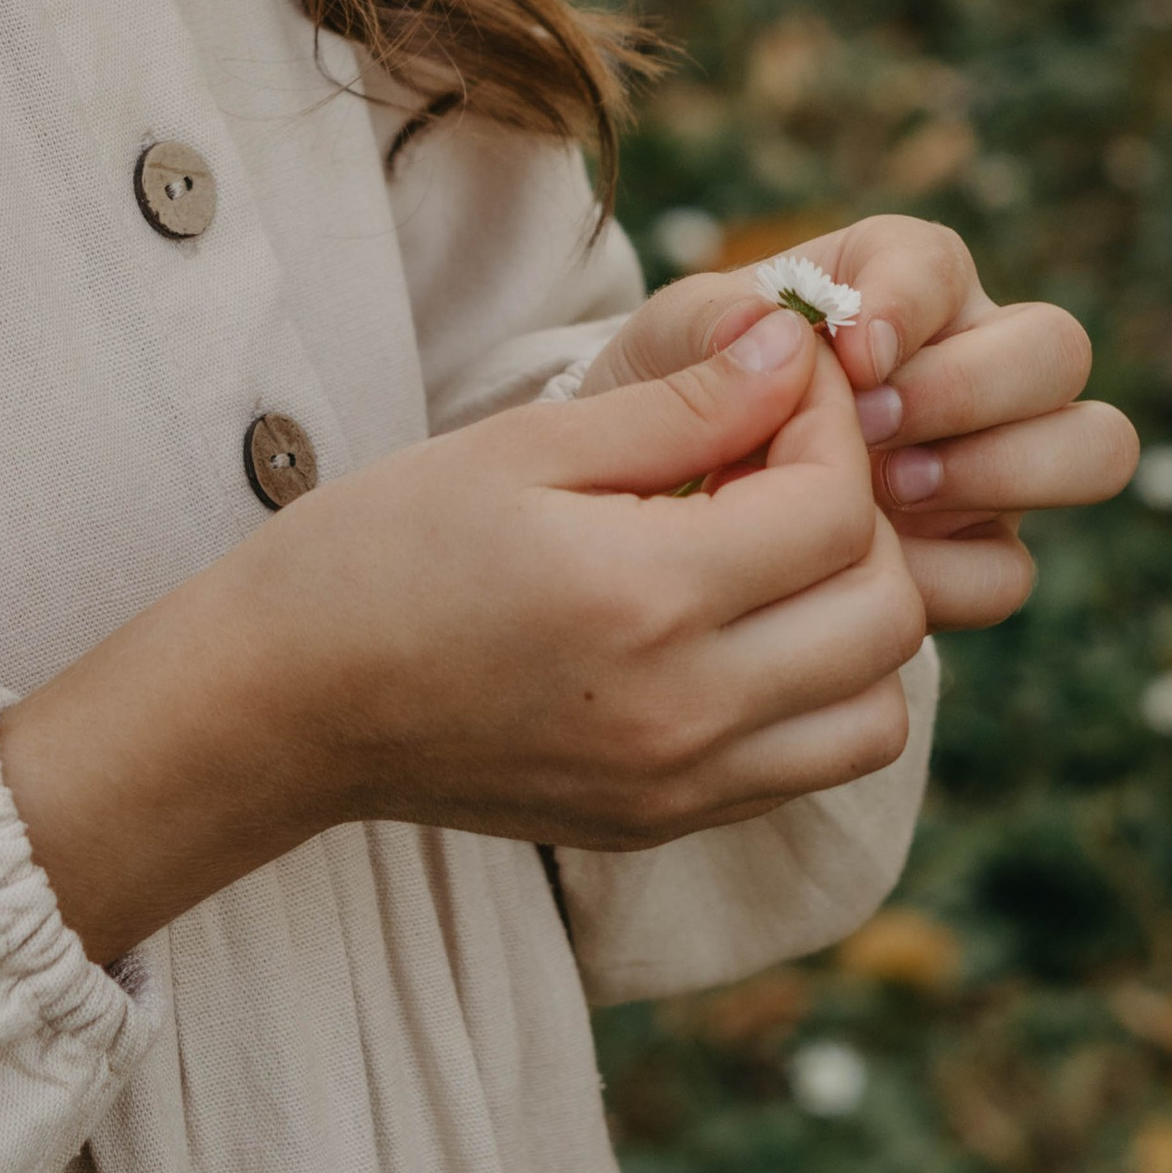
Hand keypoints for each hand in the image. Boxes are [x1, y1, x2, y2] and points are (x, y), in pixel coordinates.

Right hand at [0, 306, 926, 963]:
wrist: (284, 704)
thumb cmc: (382, 549)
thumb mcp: (521, 444)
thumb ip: (677, 406)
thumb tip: (795, 348)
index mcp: (647, 598)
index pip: (837, 508)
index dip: (830, 422)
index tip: (780, 378)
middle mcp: (688, 710)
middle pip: (887, 612)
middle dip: (861, 514)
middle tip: (775, 457)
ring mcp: (683, 783)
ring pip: (878, 708)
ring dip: (853, 617)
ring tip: (762, 549)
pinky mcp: (667, 823)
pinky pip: (811, 764)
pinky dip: (812, 690)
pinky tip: (727, 623)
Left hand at [577, 215, 1138, 629]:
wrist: (668, 494)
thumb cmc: (683, 389)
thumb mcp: (673, 342)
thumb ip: (714, 323)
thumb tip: (769, 324)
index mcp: (897, 280)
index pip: (941, 263)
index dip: (908, 304)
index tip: (849, 354)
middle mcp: (970, 358)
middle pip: (1059, 348)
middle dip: (972, 389)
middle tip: (873, 428)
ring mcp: (993, 458)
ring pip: (1092, 447)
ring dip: (997, 472)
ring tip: (888, 494)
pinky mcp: (981, 552)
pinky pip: (1011, 568)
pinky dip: (945, 575)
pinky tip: (868, 570)